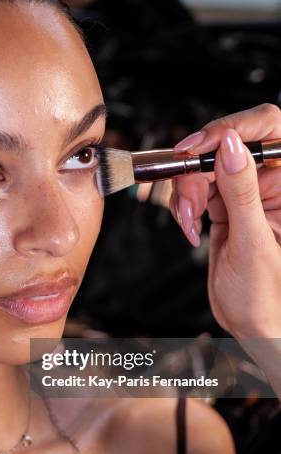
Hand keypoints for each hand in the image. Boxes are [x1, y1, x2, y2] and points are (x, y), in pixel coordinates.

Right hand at [169, 103, 280, 337]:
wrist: (252, 326)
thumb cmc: (268, 299)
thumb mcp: (254, 244)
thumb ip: (242, 192)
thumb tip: (231, 147)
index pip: (270, 128)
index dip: (236, 128)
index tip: (204, 147)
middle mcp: (270, 184)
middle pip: (226, 146)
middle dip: (200, 170)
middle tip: (191, 200)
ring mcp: (245, 194)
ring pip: (204, 167)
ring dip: (187, 192)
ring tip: (190, 222)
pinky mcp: (225, 206)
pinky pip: (195, 189)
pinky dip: (184, 205)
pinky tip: (190, 227)